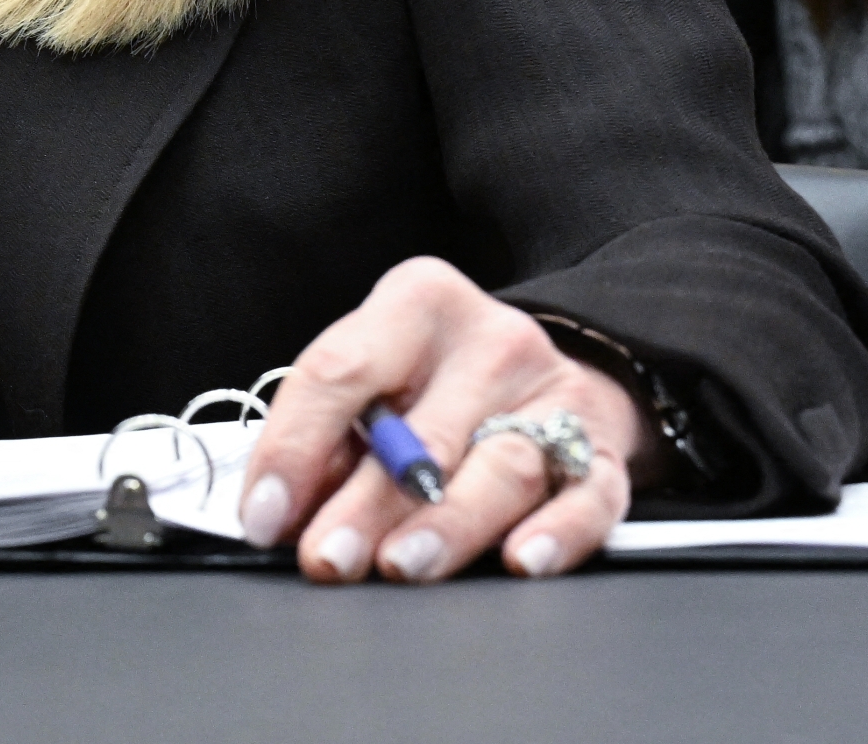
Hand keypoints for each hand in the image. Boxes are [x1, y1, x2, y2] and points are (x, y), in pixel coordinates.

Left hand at [239, 256, 649, 582]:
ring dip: (447, 524)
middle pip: (422, 431)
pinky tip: (519, 561)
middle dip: (367, 503)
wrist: (552, 373)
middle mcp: (490, 340)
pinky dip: (556, 532)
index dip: (293, 447)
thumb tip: (280, 513)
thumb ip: (330, 439)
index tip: (264, 515)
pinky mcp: (603, 449)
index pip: (340, 370)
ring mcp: (554, 392)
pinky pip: (588, 496)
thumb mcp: (377, 382)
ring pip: (502, 467)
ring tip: (403, 565)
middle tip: (329, 557)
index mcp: (416, 303)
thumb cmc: (440, 382)